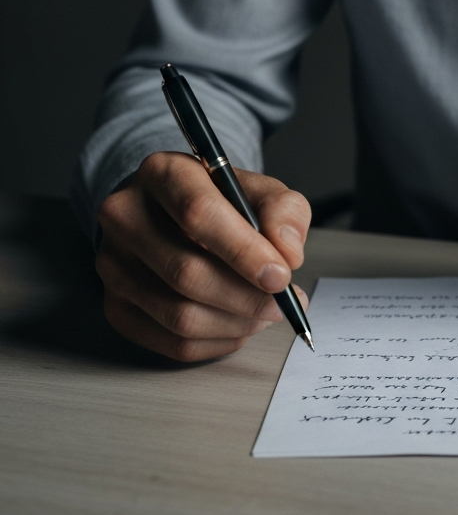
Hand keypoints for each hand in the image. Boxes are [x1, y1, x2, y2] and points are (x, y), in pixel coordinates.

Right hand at [95, 152, 310, 361]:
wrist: (175, 215)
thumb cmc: (223, 201)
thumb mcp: (261, 189)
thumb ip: (283, 211)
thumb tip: (287, 253)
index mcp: (162, 173)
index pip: (199, 214)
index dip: (244, 251)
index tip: (280, 275)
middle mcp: (125, 215)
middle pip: (186, 272)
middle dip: (245, 296)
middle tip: (282, 303)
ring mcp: (113, 264)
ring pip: (179, 314)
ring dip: (235, 322)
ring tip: (266, 313)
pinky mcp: (115, 305)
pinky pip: (171, 342)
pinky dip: (217, 342)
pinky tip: (240, 325)